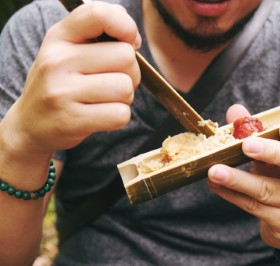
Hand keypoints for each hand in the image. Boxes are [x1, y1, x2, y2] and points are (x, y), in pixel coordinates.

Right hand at [2, 2, 140, 155]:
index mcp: (60, 37)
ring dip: (125, 97)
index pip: (99, 14)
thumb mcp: (69, 49)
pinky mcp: (72, 120)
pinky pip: (120, 115)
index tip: (129, 42)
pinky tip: (102, 115)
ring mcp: (62, 92)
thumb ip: (100, 32)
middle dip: (131, 71)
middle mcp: (58, 61)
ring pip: (125, 87)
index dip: (126, 26)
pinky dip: (119, 117)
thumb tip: (134, 38)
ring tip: (106, 99)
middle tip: (113, 81)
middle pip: (125, 56)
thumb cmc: (62, 83)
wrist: (30, 125)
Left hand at [208, 104, 279, 250]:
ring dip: (238, 179)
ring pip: (271, 190)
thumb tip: (234, 111)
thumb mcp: (277, 155)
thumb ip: (258, 132)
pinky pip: (256, 207)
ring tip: (215, 171)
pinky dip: (232, 194)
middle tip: (247, 145)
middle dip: (275, 152)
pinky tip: (215, 185)